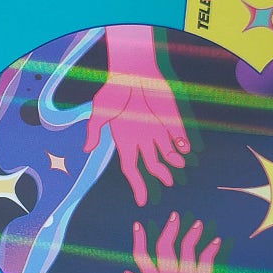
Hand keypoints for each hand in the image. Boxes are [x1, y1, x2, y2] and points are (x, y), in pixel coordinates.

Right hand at [84, 25, 188, 205]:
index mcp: (124, 141)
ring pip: (167, 153)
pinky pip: (178, 137)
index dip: (137, 185)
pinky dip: (183, 144)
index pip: (131, 169)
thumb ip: (94, 130)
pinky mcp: (170, 120)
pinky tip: (185, 148)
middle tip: (169, 183)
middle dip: (160, 175)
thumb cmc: (113, 91)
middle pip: (152, 164)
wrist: (132, 70)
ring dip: (173, 161)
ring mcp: (157, 130)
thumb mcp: (99, 111)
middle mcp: (142, 139)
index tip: (142, 202)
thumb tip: (87, 149)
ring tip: (178, 165)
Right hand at [124, 213, 233, 272]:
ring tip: (197, 223)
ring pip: (186, 252)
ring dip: (191, 235)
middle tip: (173, 216)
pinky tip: (214, 240)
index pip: (142, 260)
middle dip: (168, 231)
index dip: (139, 241)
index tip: (138, 226)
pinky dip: (210, 249)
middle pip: (165, 251)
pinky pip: (206, 262)